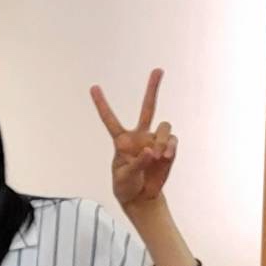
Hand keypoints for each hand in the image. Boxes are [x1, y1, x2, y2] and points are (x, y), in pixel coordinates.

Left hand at [90, 67, 176, 208]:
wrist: (142, 196)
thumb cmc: (125, 186)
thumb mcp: (124, 177)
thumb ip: (137, 163)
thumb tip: (151, 150)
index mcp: (121, 141)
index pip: (110, 119)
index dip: (102, 104)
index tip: (93, 87)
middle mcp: (139, 135)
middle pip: (147, 108)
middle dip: (153, 89)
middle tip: (158, 69)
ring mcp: (155, 140)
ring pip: (164, 126)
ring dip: (162, 140)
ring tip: (158, 156)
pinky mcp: (168, 148)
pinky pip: (173, 140)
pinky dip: (170, 147)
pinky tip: (165, 157)